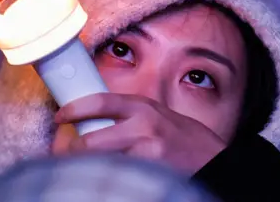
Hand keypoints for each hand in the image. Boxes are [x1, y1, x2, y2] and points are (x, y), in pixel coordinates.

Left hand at [53, 93, 225, 174]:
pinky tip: (112, 176)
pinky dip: (110, 177)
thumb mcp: (159, 116)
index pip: (99, 101)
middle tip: (66, 153)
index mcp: (143, 106)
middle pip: (90, 141)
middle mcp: (144, 125)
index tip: (60, 116)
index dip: (73, 109)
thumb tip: (93, 120)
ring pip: (100, 163)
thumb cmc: (186, 140)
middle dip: (72, 150)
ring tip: (85, 167)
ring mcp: (148, 151)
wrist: (218, 162)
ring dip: (88, 166)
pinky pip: (119, 175)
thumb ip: (130, 116)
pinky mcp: (153, 172)